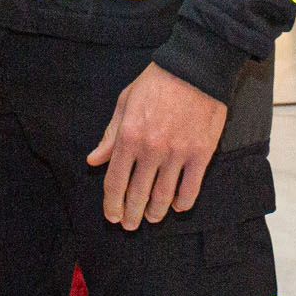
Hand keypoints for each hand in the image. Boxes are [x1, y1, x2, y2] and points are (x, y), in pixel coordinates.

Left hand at [85, 63, 227, 230]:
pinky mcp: (201, 154)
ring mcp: (177, 154)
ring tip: (150, 219)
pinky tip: (176, 207)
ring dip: (155, 212)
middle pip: (137, 193)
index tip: (111, 215)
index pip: (115, 180)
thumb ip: (110, 136)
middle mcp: (151, 149)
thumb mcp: (125, 103)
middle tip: (129, 225)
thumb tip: (93, 161)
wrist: (194, 70)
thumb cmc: (155, 83)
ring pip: (163, 196)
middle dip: (131, 214)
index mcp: (129, 136)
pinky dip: (182, 202)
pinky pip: (190, 188)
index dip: (111, 203)